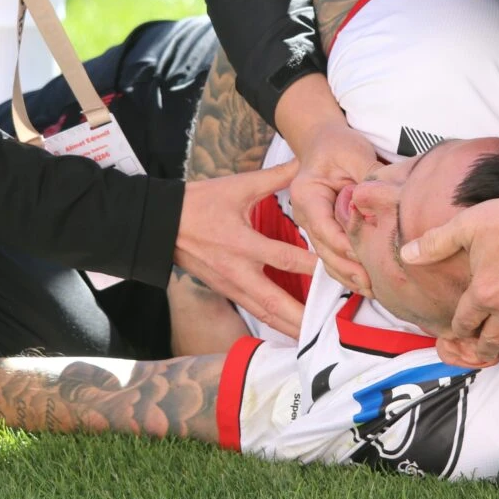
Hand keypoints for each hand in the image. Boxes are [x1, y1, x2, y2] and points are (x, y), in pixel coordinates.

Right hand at [176, 159, 318, 338]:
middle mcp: (238, 271)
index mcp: (243, 244)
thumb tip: (303, 161)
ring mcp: (231, 286)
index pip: (285, 258)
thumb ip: (275, 176)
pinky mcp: (227, 292)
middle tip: (329, 325)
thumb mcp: (237, 186)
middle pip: (275, 302)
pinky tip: (291, 331)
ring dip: (290, 327)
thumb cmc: (199, 203)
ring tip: (316, 337)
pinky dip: (274, 322)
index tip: (338, 270)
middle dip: (302, 316)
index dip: (314, 265)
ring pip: (265, 314)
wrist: (161, 225)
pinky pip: (255, 311)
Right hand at [288, 120, 379, 293]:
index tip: (367, 257)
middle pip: (325, 249)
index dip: (345, 246)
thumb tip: (389, 198)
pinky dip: (348, 271)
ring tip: (372, 290)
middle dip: (348, 269)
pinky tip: (366, 284)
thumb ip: (369, 176)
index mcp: (306, 195)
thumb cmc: (337, 146)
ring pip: (328, 258)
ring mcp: (312, 226)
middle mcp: (305, 214)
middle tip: (373, 283)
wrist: (324, 143)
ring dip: (349, 276)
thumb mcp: (354, 154)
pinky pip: (334, 256)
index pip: (324, 227)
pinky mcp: (324, 232)